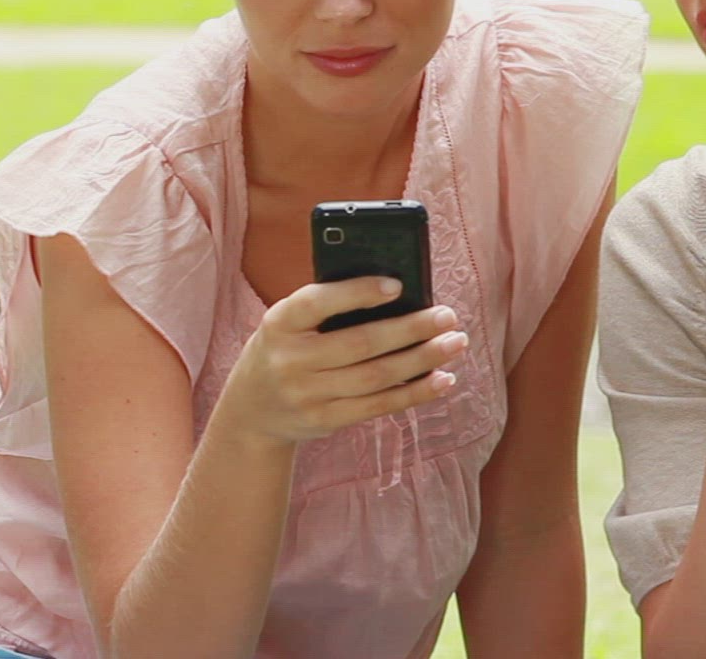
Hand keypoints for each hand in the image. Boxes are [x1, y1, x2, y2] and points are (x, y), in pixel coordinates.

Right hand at [226, 277, 467, 444]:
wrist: (251, 409)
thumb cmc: (287, 348)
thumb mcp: (291, 323)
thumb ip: (330, 308)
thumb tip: (401, 296)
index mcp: (279, 322)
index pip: (318, 302)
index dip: (358, 293)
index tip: (399, 285)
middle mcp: (290, 360)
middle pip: (360, 343)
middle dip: (410, 329)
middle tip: (448, 316)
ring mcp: (306, 395)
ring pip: (376, 376)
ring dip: (422, 359)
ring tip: (455, 343)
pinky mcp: (325, 420)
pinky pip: (377, 406)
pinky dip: (414, 392)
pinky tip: (442, 379)